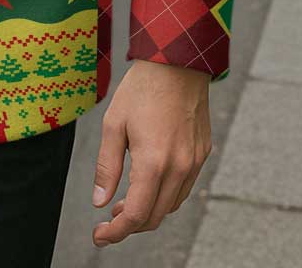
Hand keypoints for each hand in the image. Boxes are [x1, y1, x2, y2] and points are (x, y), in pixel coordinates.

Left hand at [91, 59, 212, 245]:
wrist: (177, 64)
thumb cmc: (141, 90)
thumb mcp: (113, 124)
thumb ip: (107, 167)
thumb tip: (100, 202)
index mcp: (154, 162)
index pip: (136, 214)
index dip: (116, 231)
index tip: (99, 235)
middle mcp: (179, 168)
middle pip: (155, 216)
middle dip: (130, 224)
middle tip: (108, 218)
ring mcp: (194, 162)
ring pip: (171, 205)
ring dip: (148, 210)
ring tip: (124, 200)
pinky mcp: (202, 154)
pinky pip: (183, 188)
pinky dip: (164, 196)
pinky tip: (148, 183)